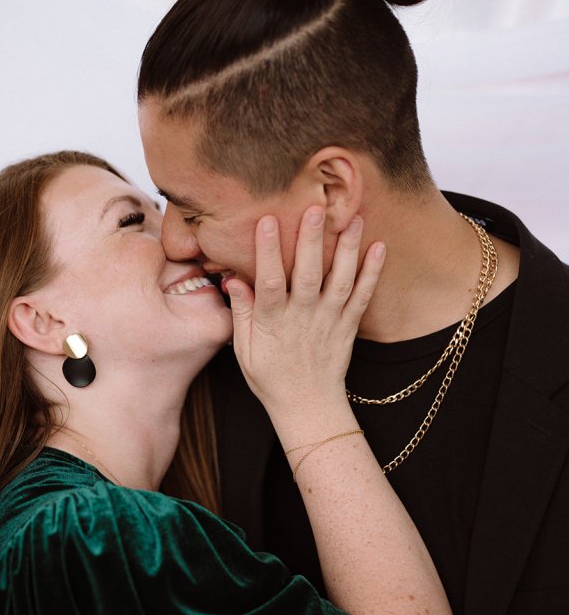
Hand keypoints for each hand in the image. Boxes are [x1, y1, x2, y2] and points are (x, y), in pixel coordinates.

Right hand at [227, 210, 383, 426]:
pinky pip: (363, 297)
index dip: (268, 251)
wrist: (308, 406)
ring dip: (348, 249)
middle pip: (309, 274)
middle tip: (315, 208)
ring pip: (340, 280)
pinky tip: (380, 248)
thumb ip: (241, 313)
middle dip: (312, 241)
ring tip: (353, 217)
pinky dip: (372, 273)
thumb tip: (233, 279)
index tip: (266, 221)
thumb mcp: (244, 350)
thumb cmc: (270, 377)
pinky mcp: (348, 326)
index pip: (269, 281)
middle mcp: (303, 318)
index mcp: (273, 322)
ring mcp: (329, 321)